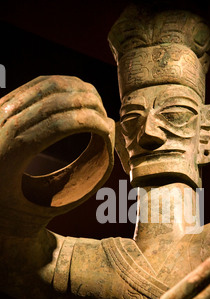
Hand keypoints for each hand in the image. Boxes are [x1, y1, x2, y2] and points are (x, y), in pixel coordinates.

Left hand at [0, 75, 113, 235]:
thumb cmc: (21, 214)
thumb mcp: (51, 206)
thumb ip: (86, 179)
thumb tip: (110, 134)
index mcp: (8, 157)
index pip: (58, 125)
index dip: (91, 121)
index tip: (110, 127)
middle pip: (55, 99)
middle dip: (89, 104)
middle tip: (106, 120)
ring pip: (48, 85)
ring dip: (80, 91)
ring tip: (98, 109)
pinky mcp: (2, 106)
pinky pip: (39, 85)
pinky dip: (66, 86)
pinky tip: (81, 96)